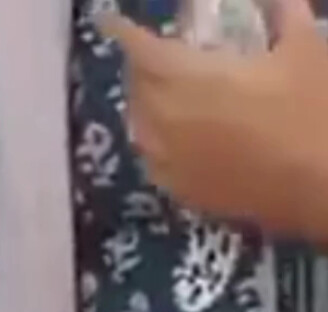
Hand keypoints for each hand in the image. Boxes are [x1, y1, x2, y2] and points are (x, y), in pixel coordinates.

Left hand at [101, 0, 327, 240]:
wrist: (321, 186)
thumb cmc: (312, 110)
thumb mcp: (305, 49)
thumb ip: (285, 15)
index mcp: (185, 77)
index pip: (141, 48)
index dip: (123, 31)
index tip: (109, 21)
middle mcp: (163, 117)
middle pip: (136, 85)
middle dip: (140, 65)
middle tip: (153, 54)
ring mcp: (166, 158)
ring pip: (138, 123)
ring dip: (144, 102)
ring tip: (161, 92)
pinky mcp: (179, 190)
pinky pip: (151, 158)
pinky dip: (154, 139)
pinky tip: (170, 137)